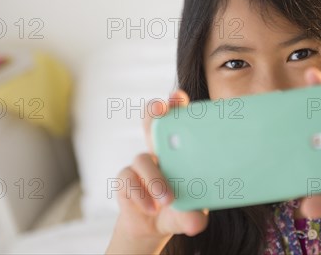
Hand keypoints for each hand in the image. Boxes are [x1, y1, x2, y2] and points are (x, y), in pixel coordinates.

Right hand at [112, 90, 208, 242]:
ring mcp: (140, 163)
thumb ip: (194, 214)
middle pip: (151, 120)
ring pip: (141, 158)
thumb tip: (196, 222)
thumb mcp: (191, 210)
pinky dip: (140, 195)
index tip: (178, 96)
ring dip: (155, 178)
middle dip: (154, 110)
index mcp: (179, 147)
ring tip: (168, 199)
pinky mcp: (125, 179)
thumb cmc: (180, 205)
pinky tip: (151, 208)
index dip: (176, 103)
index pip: (177, 118)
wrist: (155, 224)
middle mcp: (157, 149)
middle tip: (160, 107)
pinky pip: (128, 181)